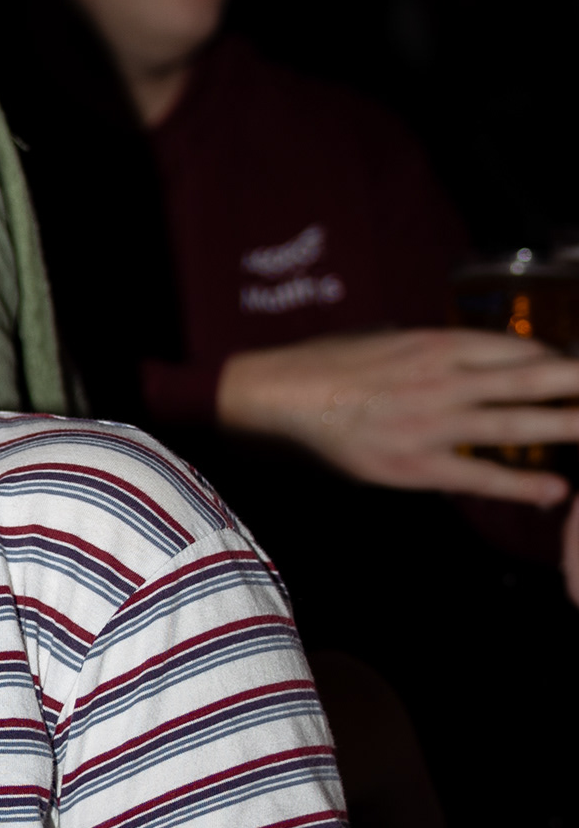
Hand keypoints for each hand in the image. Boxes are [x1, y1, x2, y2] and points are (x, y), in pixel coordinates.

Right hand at [217, 328, 578, 504]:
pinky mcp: (416, 463)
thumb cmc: (326, 364)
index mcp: (437, 344)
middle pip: (531, 378)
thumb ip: (427, 346)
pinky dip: (521, 483)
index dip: (554, 355)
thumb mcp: (386, 338)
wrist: (280, 397)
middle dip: (575, 381)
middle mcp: (445, 379)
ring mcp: (434, 422)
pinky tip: (555, 490)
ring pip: (516, 424)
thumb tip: (456, 352)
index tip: (576, 363)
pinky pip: (479, 475)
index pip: (515, 347)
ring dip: (566, 426)